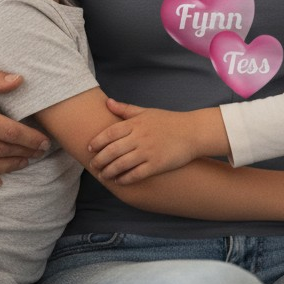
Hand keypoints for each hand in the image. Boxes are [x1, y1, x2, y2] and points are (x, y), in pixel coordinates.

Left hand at [88, 99, 223, 183]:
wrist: (193, 132)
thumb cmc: (169, 121)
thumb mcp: (146, 112)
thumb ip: (125, 109)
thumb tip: (107, 102)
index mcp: (136, 123)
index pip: (110, 133)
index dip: (97, 142)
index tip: (90, 148)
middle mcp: (140, 137)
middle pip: (112, 150)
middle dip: (100, 160)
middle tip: (93, 166)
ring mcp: (148, 151)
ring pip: (121, 164)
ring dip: (109, 171)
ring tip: (103, 175)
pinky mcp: (157, 164)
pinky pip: (136, 174)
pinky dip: (124, 179)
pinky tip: (119, 181)